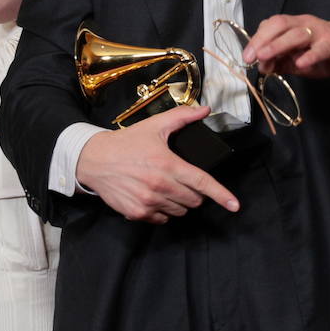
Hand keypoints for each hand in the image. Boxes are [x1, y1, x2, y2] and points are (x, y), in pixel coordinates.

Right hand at [74, 105, 238, 223]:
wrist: (94, 159)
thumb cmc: (125, 143)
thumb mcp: (154, 126)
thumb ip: (182, 117)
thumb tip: (205, 110)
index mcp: (168, 164)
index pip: (202, 183)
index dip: (222, 195)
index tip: (235, 205)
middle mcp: (160, 185)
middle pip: (193, 200)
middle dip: (193, 193)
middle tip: (180, 180)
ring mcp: (148, 201)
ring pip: (179, 211)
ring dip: (178, 203)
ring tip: (165, 188)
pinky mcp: (137, 212)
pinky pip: (161, 219)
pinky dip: (161, 211)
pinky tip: (152, 197)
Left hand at [242, 15, 329, 78]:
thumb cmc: (323, 53)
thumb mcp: (297, 60)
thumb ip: (279, 62)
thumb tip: (261, 67)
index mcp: (292, 25)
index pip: (269, 26)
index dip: (256, 39)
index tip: (247, 57)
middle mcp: (304, 24)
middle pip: (279, 24)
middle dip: (262, 39)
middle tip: (251, 56)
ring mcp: (320, 32)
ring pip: (296, 34)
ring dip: (278, 45)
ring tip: (265, 57)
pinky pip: (321, 48)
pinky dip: (309, 55)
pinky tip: (300, 63)